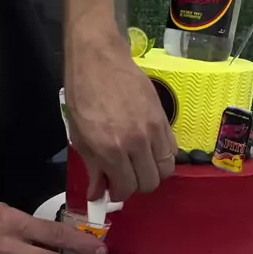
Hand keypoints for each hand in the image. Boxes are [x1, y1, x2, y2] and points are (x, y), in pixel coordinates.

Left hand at [66, 32, 177, 200]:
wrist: (98, 59)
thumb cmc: (82, 95)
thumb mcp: (79, 136)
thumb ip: (93, 168)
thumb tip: (97, 194)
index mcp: (111, 149)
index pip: (126, 188)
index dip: (118, 193)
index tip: (112, 187)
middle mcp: (137, 142)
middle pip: (150, 182)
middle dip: (136, 185)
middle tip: (124, 176)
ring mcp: (154, 129)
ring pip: (166, 169)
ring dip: (152, 172)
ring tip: (138, 164)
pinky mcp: (164, 117)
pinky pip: (173, 148)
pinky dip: (163, 156)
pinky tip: (148, 149)